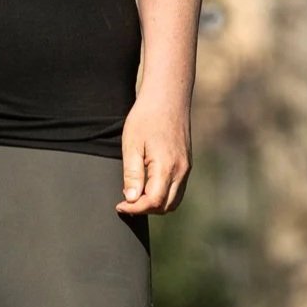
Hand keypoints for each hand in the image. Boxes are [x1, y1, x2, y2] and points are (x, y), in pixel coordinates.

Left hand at [116, 95, 191, 214]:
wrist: (168, 97)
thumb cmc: (146, 117)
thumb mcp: (131, 144)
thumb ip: (132, 174)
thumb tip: (131, 199)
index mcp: (167, 166)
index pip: (153, 202)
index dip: (135, 209)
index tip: (119, 205)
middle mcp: (181, 170)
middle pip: (166, 207)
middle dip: (145, 209)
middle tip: (125, 202)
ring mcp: (187, 168)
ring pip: (174, 201)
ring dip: (155, 204)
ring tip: (135, 195)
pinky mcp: (187, 163)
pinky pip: (177, 189)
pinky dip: (163, 195)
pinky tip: (147, 185)